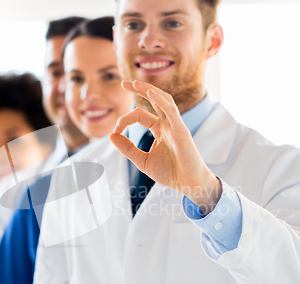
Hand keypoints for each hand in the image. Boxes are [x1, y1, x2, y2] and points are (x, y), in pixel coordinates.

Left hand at [109, 80, 221, 213]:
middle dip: (139, 89)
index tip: (115, 131)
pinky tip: (150, 92)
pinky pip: (171, 111)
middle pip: (154, 99)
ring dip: (149, 90)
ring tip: (135, 83)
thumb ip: (127, 148)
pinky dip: (160, 100)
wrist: (188, 185)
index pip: (140, 115)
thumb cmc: (170, 173)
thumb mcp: (142, 161)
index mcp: (160, 129)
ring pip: (164, 100)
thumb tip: (111, 135)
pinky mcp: (181, 131)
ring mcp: (176, 125)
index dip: (125, 120)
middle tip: (123, 83)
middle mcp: (168, 124)